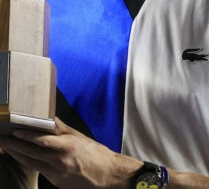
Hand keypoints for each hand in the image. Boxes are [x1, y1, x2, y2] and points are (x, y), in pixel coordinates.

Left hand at [0, 117, 139, 188]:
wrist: (107, 175)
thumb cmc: (97, 154)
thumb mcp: (81, 137)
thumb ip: (62, 129)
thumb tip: (48, 118)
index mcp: (68, 147)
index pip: (42, 140)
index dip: (26, 136)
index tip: (15, 131)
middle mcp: (59, 161)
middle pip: (30, 153)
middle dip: (14, 146)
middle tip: (2, 139)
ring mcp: (55, 173)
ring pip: (30, 163)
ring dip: (16, 154)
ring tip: (6, 147)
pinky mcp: (55, 181)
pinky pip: (38, 170)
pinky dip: (28, 162)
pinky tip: (22, 157)